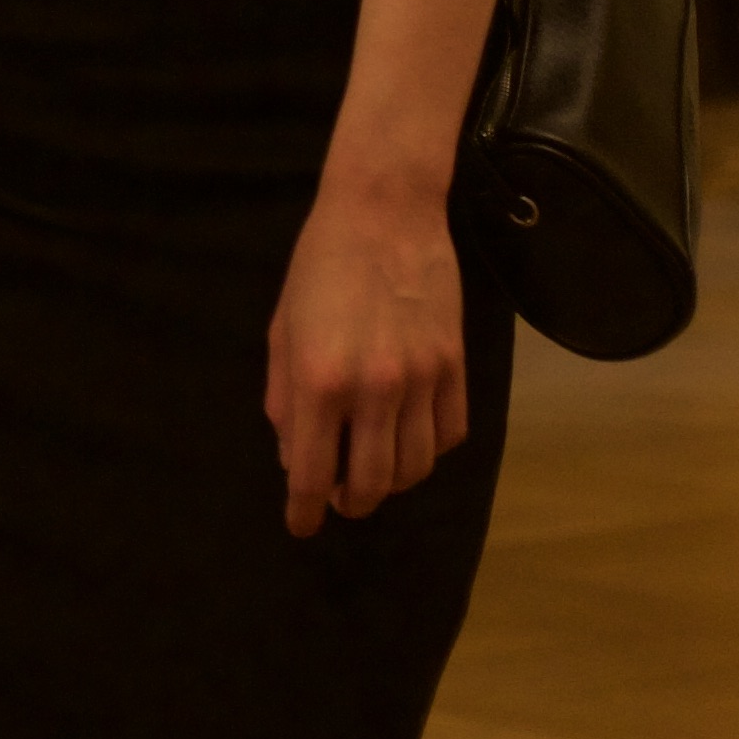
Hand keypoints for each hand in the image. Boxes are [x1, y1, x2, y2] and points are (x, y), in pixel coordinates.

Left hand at [261, 170, 468, 535]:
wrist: (384, 212)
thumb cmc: (319, 265)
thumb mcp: (282, 330)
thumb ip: (284, 400)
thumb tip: (294, 458)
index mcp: (320, 381)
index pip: (313, 473)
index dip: (305, 511)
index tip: (301, 526)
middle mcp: (374, 389)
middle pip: (372, 484)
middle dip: (352, 504)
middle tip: (340, 500)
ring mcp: (421, 380)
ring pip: (416, 468)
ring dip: (393, 483)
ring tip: (374, 472)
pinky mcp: (455, 367)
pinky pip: (450, 434)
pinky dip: (430, 450)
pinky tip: (410, 439)